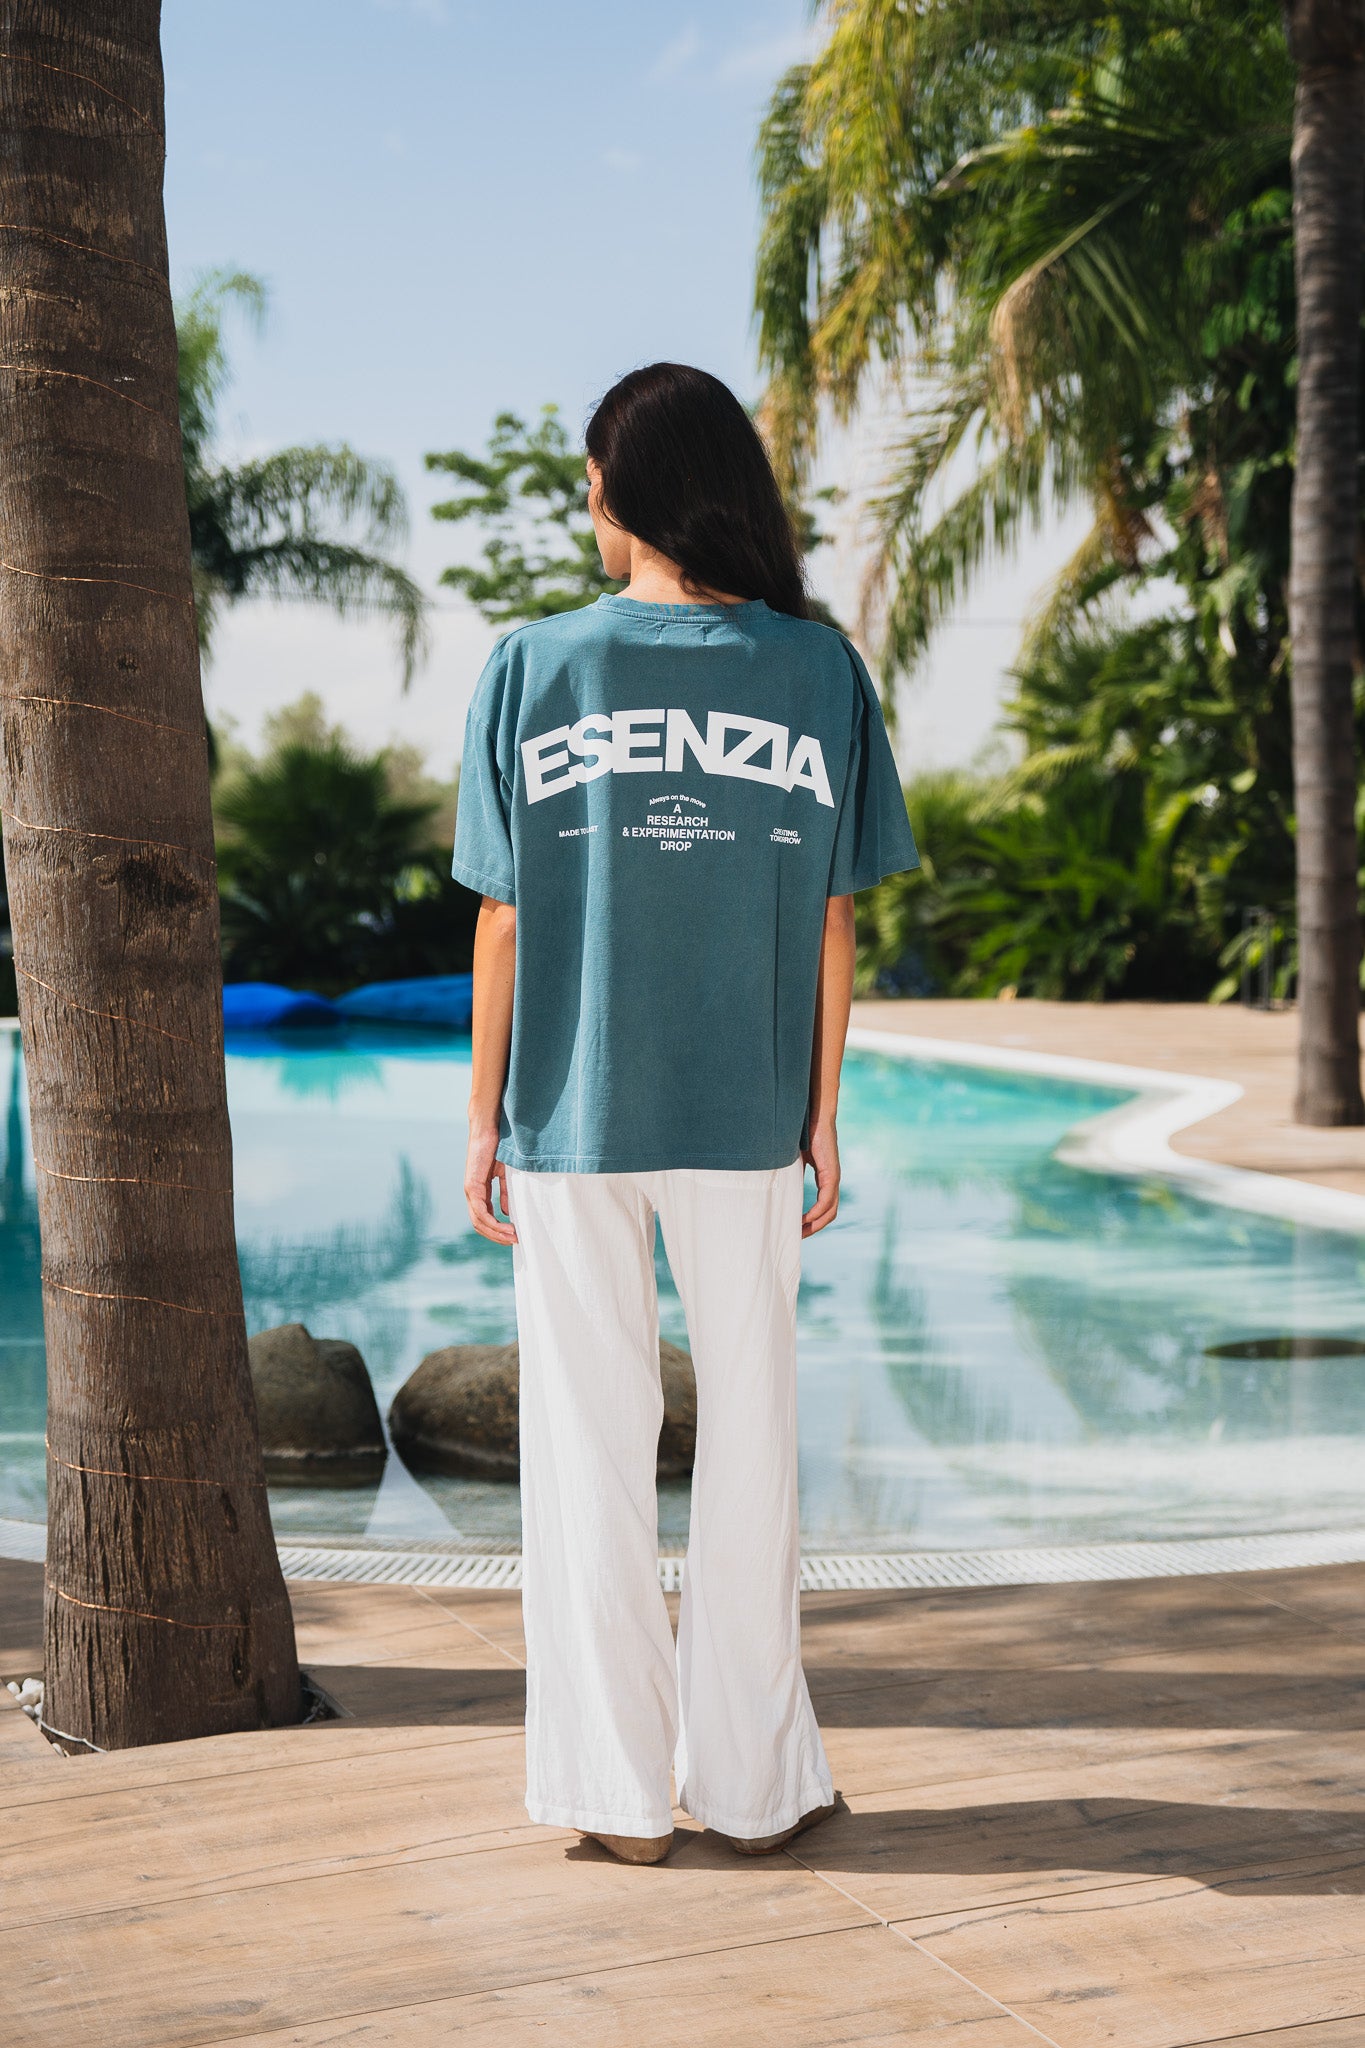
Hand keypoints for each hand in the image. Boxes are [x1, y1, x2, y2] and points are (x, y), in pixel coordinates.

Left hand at [465, 1124, 516, 1244]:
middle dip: (498, 1236)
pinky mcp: (472, 1185)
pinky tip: (507, 1226)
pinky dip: (493, 1222)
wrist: (489, 1128)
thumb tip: (508, 1212)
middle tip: (516, 1242)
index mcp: (479, 1191)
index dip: (498, 1230)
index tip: (515, 1236)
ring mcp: (470, 1190)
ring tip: (514, 1238)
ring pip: (479, 1222)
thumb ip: (506, 1193)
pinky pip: (480, 1211)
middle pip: (480, 1225)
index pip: (485, 1218)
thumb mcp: (505, 1175)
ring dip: (496, 1233)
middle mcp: (472, 1194)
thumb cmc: (499, 1147)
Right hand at [801, 1118, 839, 1236]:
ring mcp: (833, 1177)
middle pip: (828, 1214)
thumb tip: (774, 1183)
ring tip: (799, 1233)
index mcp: (825, 1177)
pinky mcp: (831, 1173)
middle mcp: (832, 1180)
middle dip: (814, 1229)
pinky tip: (804, 1219)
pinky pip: (826, 1200)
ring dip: (816, 1225)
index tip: (796, 1228)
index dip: (811, 1221)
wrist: (816, 1114)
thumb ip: (790, 1172)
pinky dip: (817, 1213)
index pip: (822, 1206)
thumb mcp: (794, 1159)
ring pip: (830, 1210)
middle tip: (797, 1237)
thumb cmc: (803, 1131)